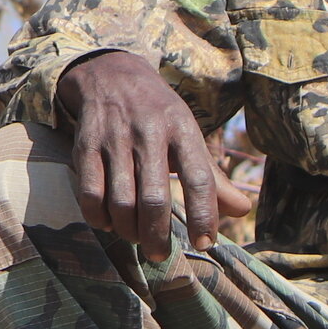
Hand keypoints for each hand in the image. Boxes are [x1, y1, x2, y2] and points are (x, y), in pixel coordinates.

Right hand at [57, 49, 245, 259]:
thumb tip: (242, 210)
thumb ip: (213, 177)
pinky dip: (98, 216)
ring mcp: (115, 139)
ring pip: (121, 201)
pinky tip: (107, 222)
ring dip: (129, 230)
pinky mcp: (86, 145)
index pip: (199, 178)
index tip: (205, 243)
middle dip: (157, 236)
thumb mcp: (189, 135)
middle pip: (154, 198)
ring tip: (136, 236)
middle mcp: (149, 133)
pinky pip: (91, 192)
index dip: (204, 215)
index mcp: (182, 129)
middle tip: (159, 254)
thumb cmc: (158, 114)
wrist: (111, 74)